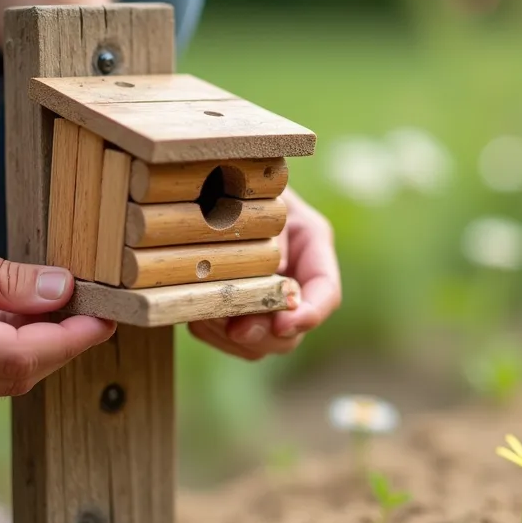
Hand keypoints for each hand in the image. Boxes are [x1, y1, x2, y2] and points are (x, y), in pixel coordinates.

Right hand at [0, 201, 115, 406]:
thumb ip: (2, 276)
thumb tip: (62, 290)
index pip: (19, 358)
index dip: (70, 340)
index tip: (105, 318)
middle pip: (14, 378)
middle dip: (59, 346)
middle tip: (91, 308)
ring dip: (31, 347)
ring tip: (55, 304)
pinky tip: (12, 316)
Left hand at [187, 189, 340, 359]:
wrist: (204, 181)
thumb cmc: (235, 179)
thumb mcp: (259, 199)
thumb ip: (271, 240)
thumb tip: (273, 282)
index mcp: (311, 248)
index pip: (325, 292)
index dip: (309, 314)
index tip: (285, 323)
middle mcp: (292, 280)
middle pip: (293, 330)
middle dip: (266, 335)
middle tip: (239, 328)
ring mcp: (262, 299)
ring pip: (260, 344)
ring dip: (233, 336)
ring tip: (208, 313)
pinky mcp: (231, 309)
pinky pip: (226, 339)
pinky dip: (211, 331)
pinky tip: (195, 310)